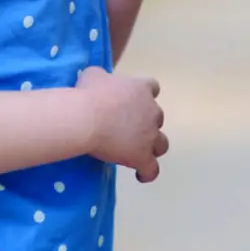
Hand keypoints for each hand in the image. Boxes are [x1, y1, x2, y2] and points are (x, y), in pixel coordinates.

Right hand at [77, 65, 168, 182]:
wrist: (87, 118)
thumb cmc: (88, 94)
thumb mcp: (94, 75)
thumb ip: (104, 78)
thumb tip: (100, 81)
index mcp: (141, 89)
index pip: (152, 88)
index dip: (144, 95)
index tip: (132, 102)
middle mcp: (151, 111)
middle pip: (157, 117)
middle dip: (145, 122)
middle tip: (126, 128)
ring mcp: (150, 135)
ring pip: (162, 144)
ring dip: (152, 146)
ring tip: (138, 151)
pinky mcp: (142, 156)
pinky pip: (152, 169)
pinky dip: (147, 172)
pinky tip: (140, 174)